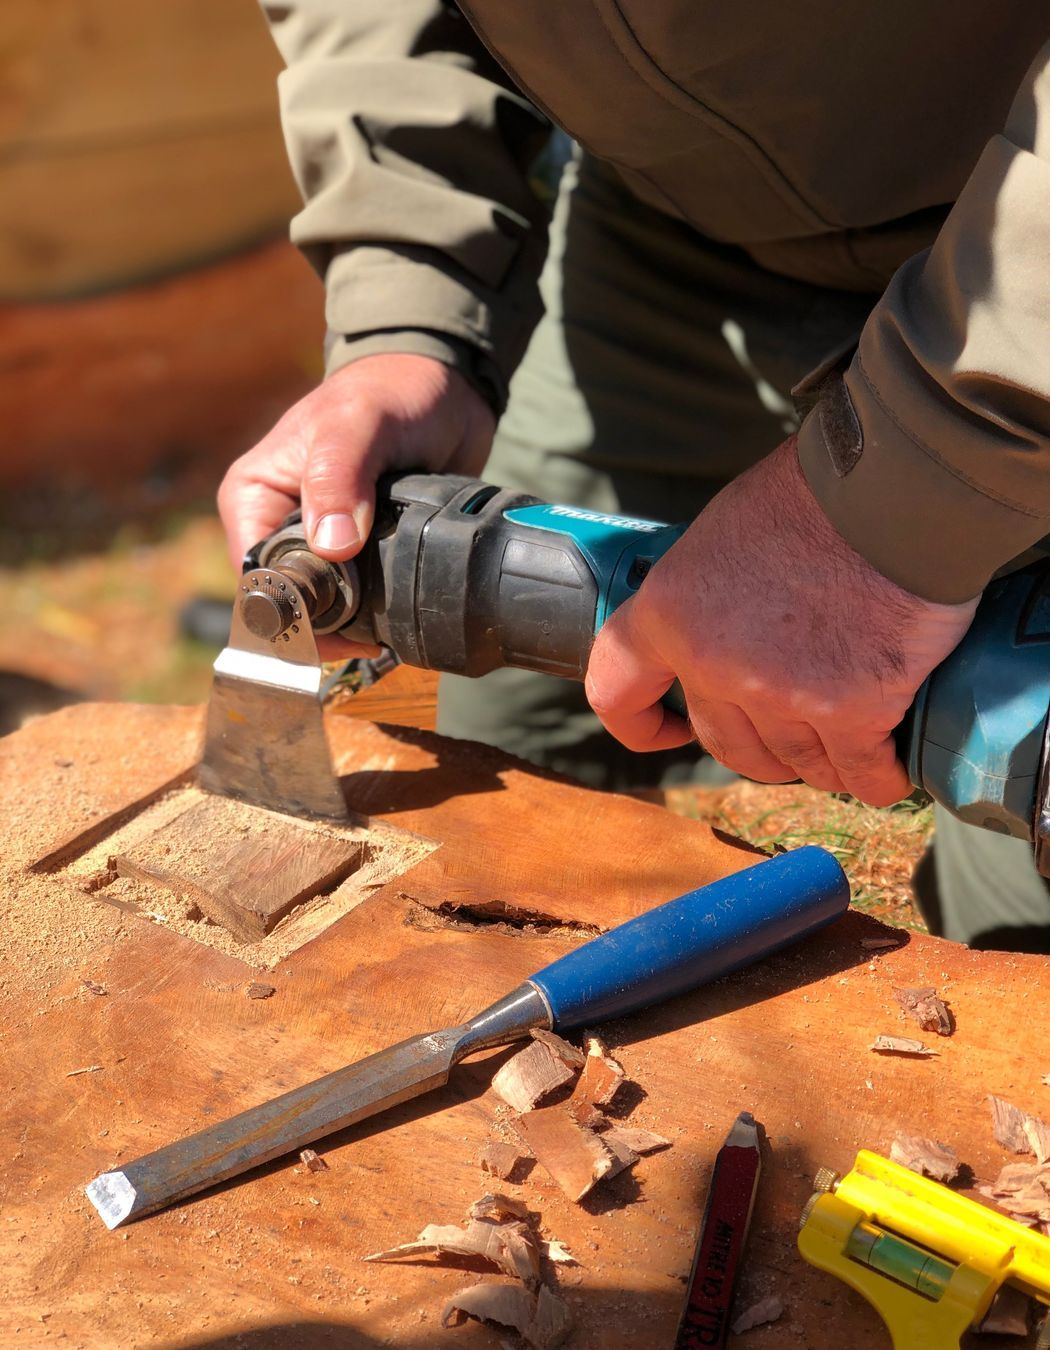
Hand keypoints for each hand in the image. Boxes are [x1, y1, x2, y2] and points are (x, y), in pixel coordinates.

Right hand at [218, 353, 494, 654]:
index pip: (256, 579)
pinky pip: (358, 598)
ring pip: (324, 608)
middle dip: (326, 628)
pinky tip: (400, 622)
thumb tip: (332, 547)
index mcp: (253, 497)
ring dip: (354, 626)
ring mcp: (319, 542)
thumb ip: (338, 477)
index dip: (293, 613)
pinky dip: (376, 613)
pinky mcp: (358, 552)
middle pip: (288, 603)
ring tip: (389, 634)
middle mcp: (276, 524)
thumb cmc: (389, 392)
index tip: (341, 627)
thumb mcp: (358, 425)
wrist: (444, 388)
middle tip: (373, 638)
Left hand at [584, 437, 977, 805]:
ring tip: (843, 750)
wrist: (895, 490)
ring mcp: (782, 694)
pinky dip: (874, 778)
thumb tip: (722, 627)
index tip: (670, 730)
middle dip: (756, 747)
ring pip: (794, 763)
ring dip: (818, 765)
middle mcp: (715, 664)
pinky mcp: (852, 710)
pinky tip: (885, 771)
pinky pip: (860, 773)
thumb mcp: (721, 535)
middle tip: (786, 732)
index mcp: (670, 615)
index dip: (641, 723)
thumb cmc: (813, 496)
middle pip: (724, 743)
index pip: (618, 691)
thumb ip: (706, 599)